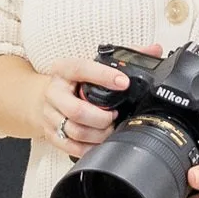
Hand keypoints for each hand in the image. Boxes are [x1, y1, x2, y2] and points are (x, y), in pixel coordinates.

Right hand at [39, 46, 160, 151]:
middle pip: (77, 110)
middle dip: (102, 117)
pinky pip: (71, 146)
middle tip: (115, 115)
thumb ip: (123, 57)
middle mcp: (54, 92)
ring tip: (110, 129)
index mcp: (63, 70)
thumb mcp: (92, 64)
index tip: (124, 82)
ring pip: (75, 131)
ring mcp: (50, 115)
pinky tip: (100, 142)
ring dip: (98, 134)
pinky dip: (89, 148)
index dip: (103, 76)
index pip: (81, 69)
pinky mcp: (50, 134)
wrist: (45, 97)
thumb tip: (154, 50)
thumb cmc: (73, 81)